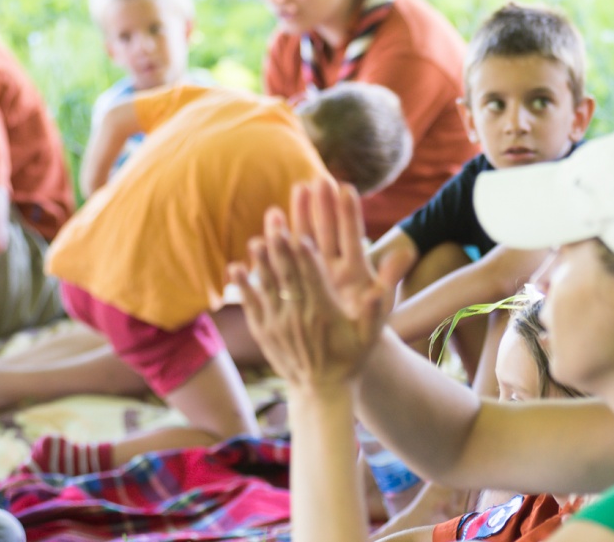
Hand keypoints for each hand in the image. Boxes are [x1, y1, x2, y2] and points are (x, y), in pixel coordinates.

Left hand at [230, 177, 408, 393]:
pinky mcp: (263, 332)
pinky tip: (236, 267)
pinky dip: (244, 286)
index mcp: (325, 314)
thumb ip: (375, 312)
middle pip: (288, 276)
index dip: (306, 258)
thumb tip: (377, 292)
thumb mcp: (370, 337)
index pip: (313, 280)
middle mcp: (299, 317)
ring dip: (261, 261)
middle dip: (281, 247)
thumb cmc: (349, 358)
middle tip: (275, 220)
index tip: (300, 235)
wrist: (321, 391)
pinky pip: (251, 305)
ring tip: (256, 238)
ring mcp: (278, 325)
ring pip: (267, 287)